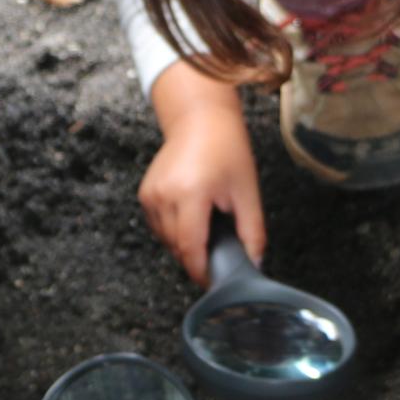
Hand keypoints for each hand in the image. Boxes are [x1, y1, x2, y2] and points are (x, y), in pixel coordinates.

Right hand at [142, 62, 266, 284]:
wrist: (200, 118)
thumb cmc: (226, 148)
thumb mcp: (246, 191)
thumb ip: (252, 232)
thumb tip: (254, 264)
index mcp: (190, 195)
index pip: (190, 248)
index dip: (201, 270)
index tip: (215, 281)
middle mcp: (164, 196)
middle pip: (177, 247)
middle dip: (197, 257)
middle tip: (219, 251)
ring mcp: (150, 195)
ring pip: (166, 239)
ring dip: (185, 244)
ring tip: (207, 228)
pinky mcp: (145, 194)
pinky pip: (158, 226)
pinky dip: (174, 230)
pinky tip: (192, 217)